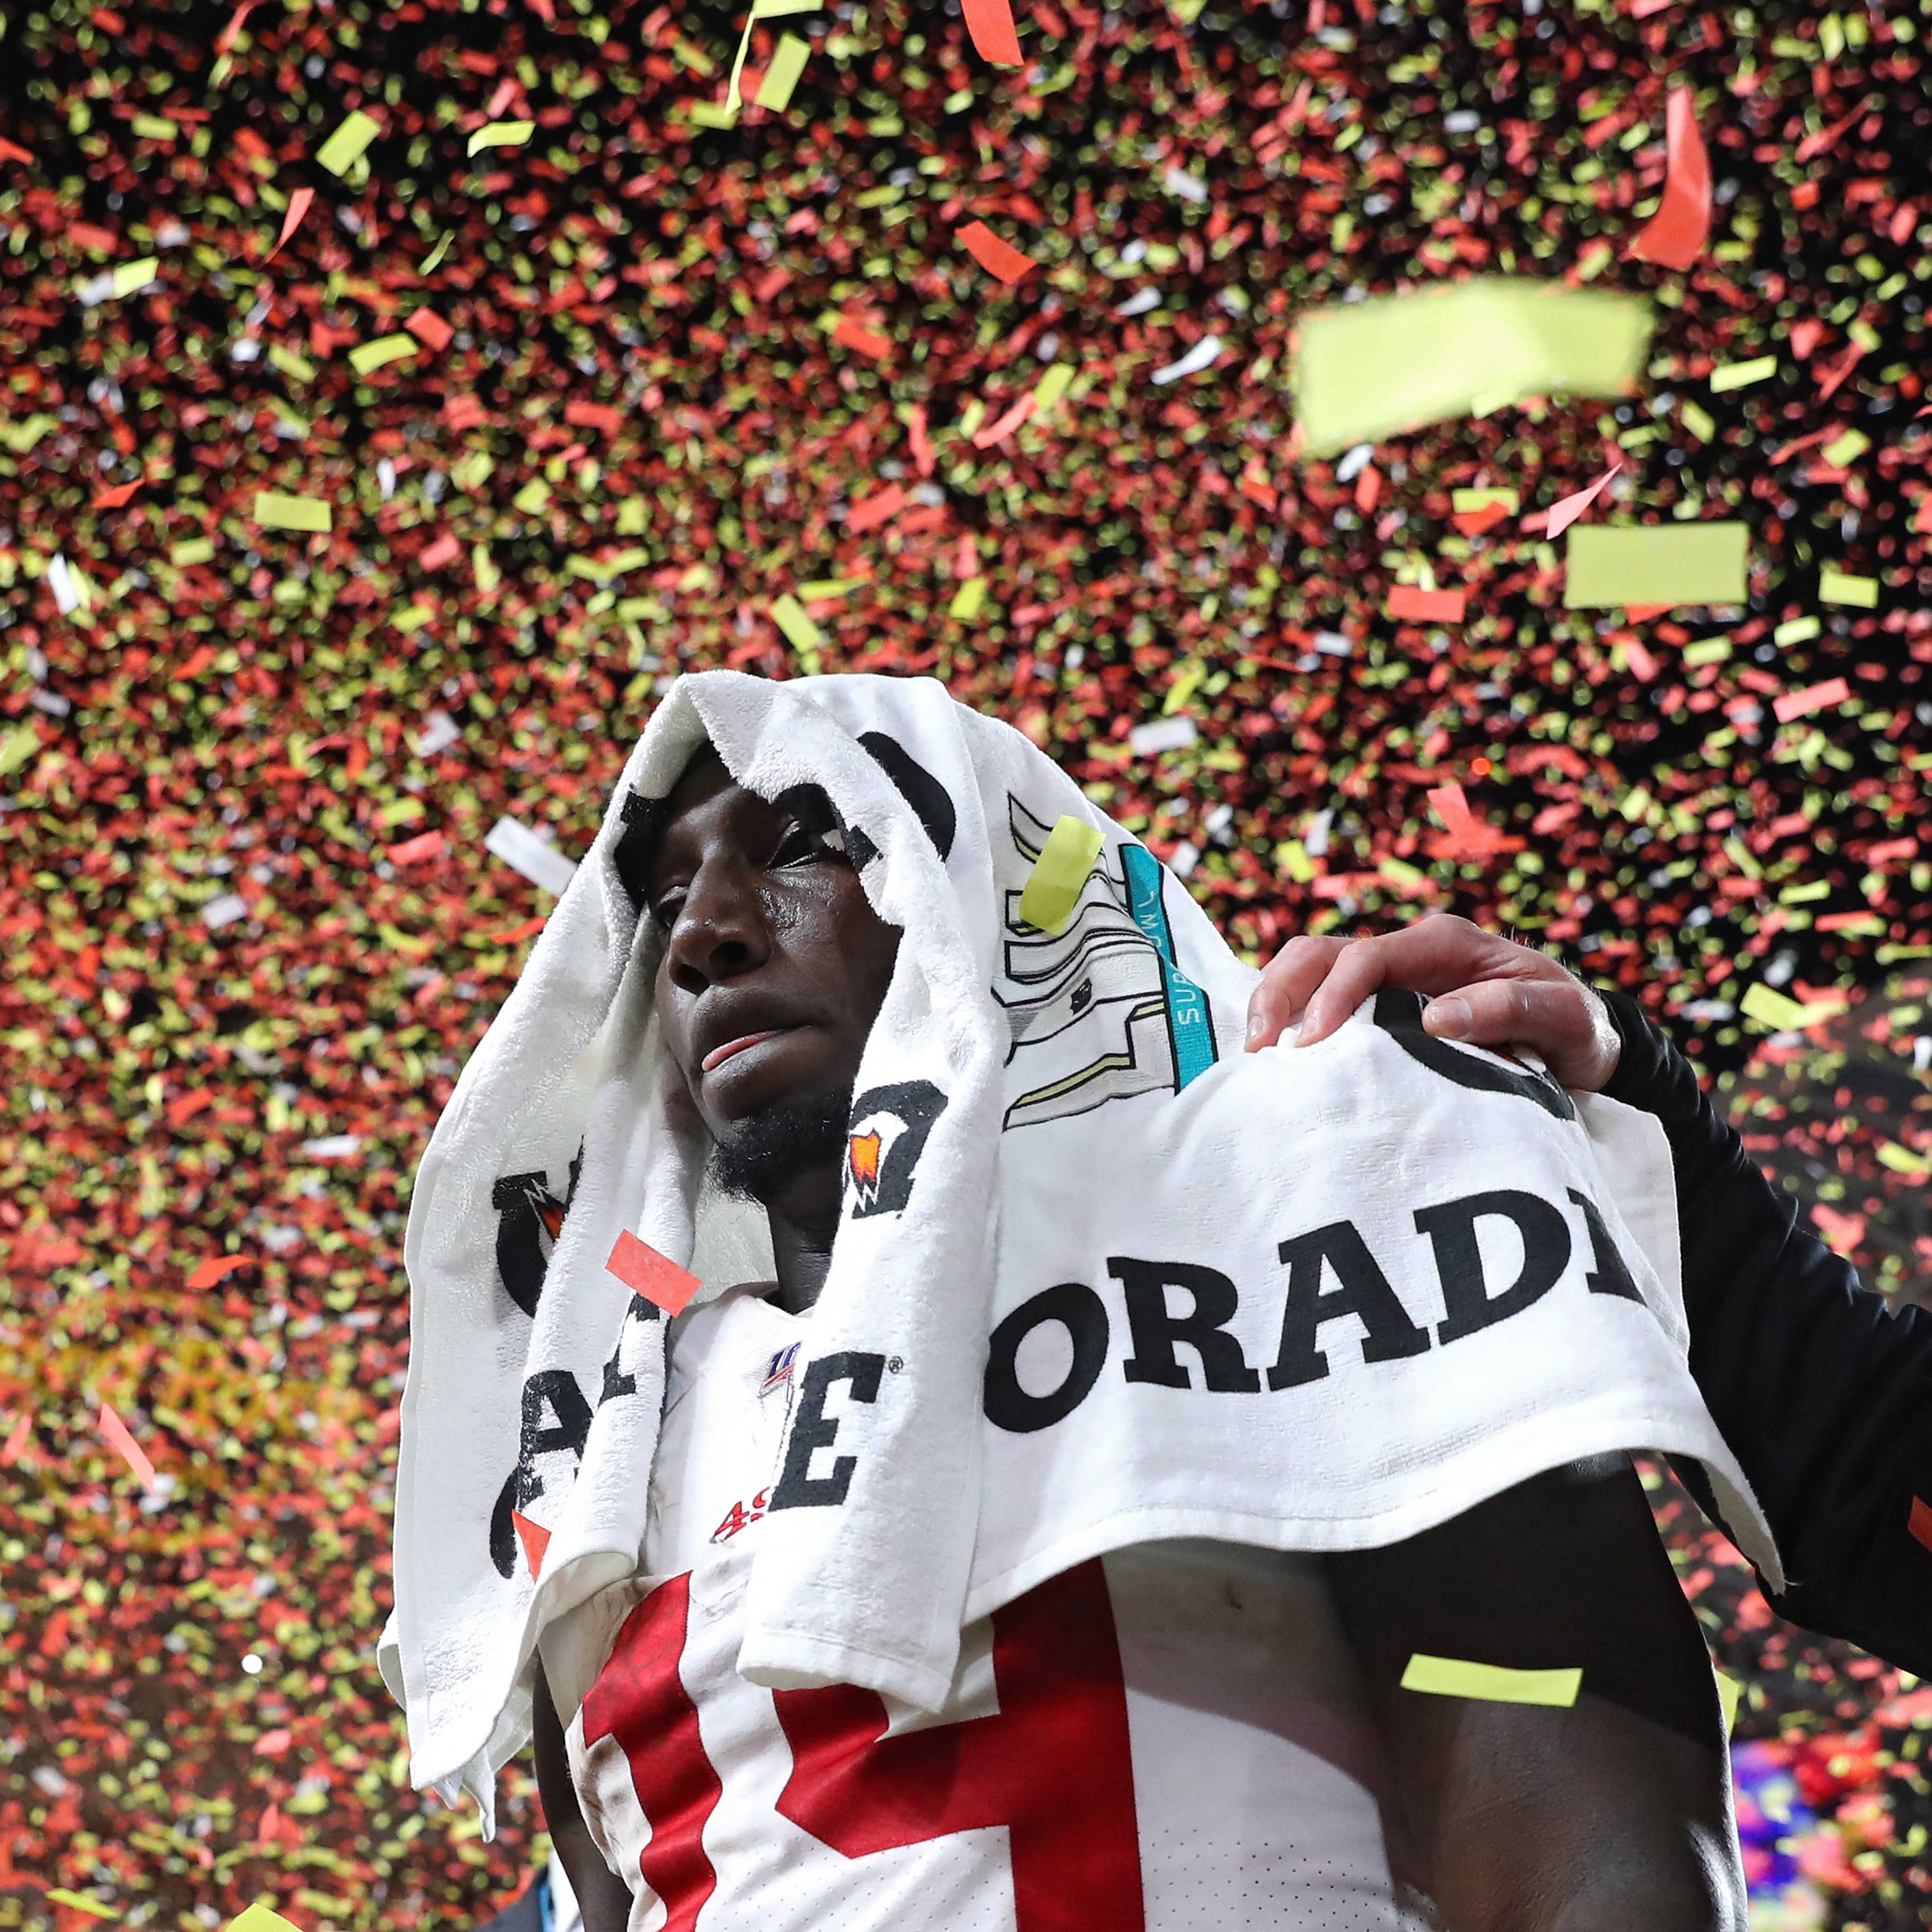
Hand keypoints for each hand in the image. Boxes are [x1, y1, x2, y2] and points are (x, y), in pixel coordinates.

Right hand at [1243, 914, 1621, 1092]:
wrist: (1583, 1042)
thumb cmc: (1575, 1027)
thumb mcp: (1562, 1016)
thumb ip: (1507, 1008)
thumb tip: (1436, 1018)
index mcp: (1445, 945)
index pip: (1368, 957)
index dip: (1332, 995)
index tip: (1311, 1043)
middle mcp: (1409, 954)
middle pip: (1322, 953)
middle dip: (1281, 991)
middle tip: (1259, 1046)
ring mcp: (1391, 980)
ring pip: (1310, 971)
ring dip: (1275, 1003)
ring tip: (1255, 1052)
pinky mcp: (1380, 1009)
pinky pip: (1321, 1002)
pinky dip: (1290, 1021)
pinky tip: (1273, 1058)